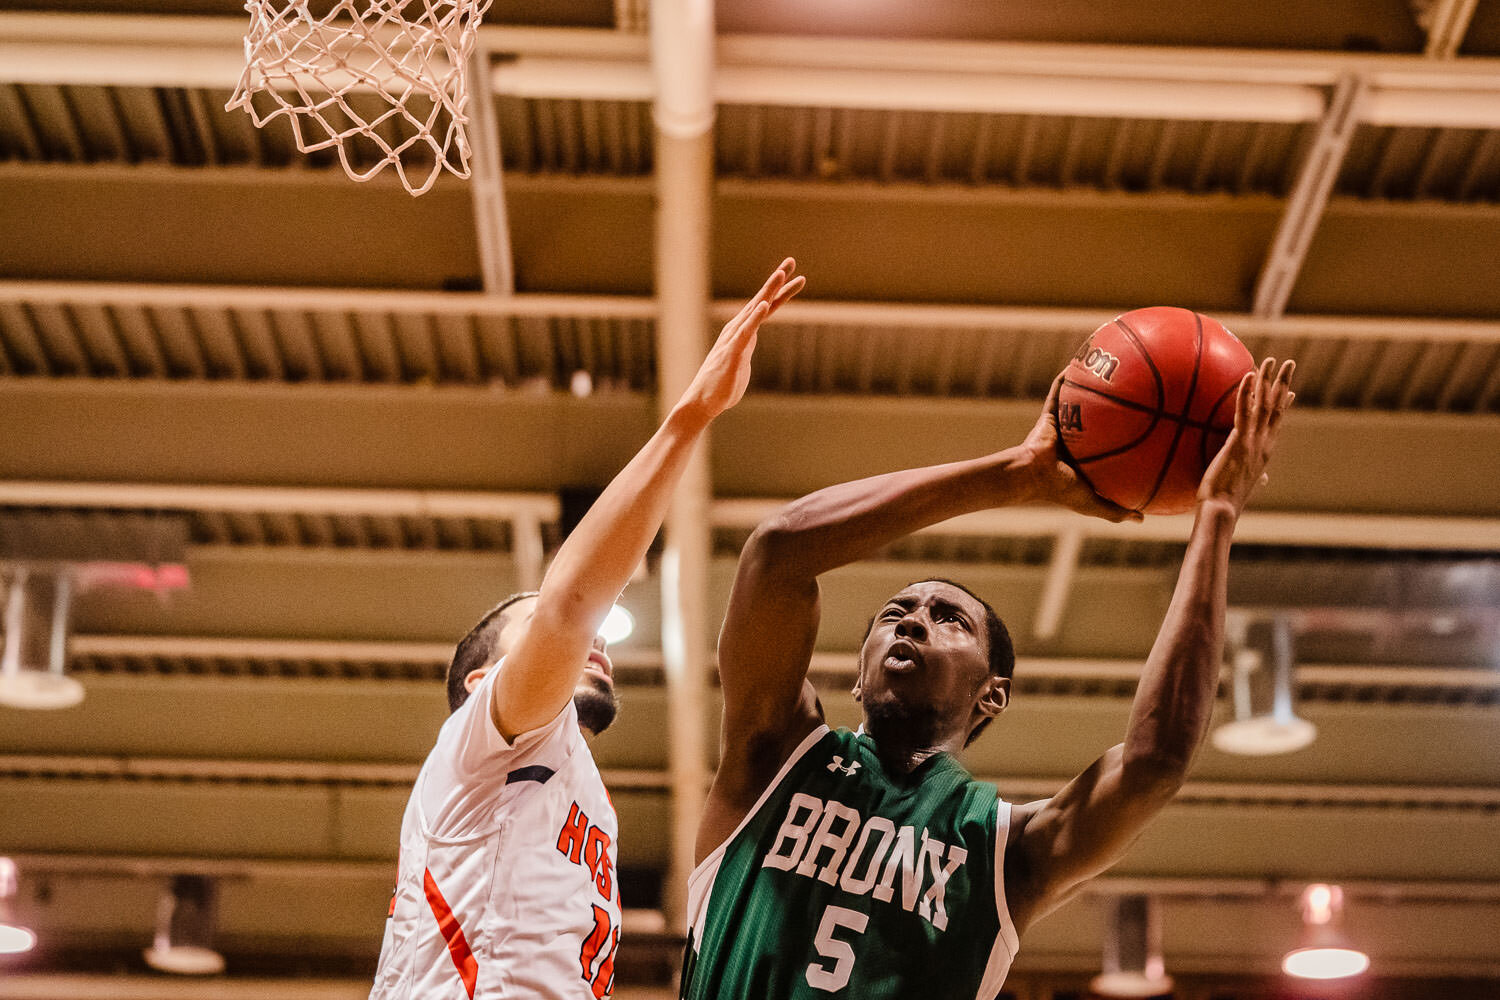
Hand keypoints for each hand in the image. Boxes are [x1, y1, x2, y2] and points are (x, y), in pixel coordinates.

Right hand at [679, 258, 805, 419]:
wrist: (703, 402)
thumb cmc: (721, 386)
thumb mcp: (739, 363)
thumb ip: (744, 350)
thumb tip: (747, 345)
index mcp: (743, 332)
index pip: (765, 306)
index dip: (780, 290)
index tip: (795, 275)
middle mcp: (738, 330)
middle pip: (762, 300)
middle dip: (777, 280)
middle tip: (792, 261)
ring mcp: (735, 339)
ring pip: (755, 310)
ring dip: (768, 291)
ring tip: (781, 274)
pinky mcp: (732, 352)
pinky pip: (746, 332)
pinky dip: (755, 318)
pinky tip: (765, 305)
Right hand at [1020, 375, 1142, 523]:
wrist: (1030, 475)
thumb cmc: (1059, 489)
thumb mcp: (1092, 502)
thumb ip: (1116, 510)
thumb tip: (1142, 518)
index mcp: (1085, 457)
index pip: (1108, 443)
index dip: (1124, 433)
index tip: (1147, 423)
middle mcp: (1075, 437)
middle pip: (1098, 416)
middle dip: (1115, 402)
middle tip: (1138, 387)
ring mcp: (1062, 423)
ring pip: (1080, 399)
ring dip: (1092, 381)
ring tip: (1111, 364)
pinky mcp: (1050, 413)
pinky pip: (1061, 389)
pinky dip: (1069, 375)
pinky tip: (1083, 358)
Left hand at [1198, 357, 1295, 515]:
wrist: (1221, 511)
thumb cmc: (1226, 502)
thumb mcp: (1243, 487)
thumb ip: (1255, 478)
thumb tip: (1262, 479)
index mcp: (1264, 453)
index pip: (1277, 423)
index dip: (1284, 406)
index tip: (1291, 391)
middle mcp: (1264, 444)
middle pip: (1277, 407)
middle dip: (1283, 383)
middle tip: (1289, 363)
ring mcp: (1254, 442)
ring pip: (1264, 405)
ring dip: (1268, 380)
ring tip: (1272, 360)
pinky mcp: (1239, 443)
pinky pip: (1244, 412)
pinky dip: (1246, 393)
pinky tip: (1249, 375)